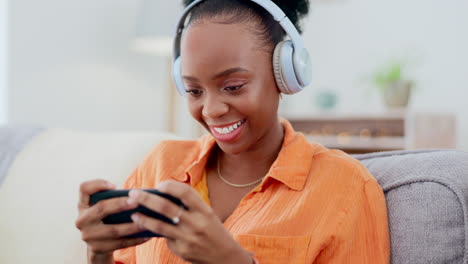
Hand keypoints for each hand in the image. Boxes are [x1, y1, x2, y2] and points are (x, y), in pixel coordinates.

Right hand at [75, 180, 149, 261]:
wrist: (100, 243)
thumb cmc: (108, 218)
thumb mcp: (105, 207)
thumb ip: (115, 199)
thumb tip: (139, 195)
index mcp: (84, 204)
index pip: (84, 188)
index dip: (98, 184)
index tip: (115, 186)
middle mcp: (82, 219)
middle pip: (101, 208)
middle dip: (120, 204)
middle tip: (137, 202)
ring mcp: (87, 235)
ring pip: (113, 230)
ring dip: (132, 226)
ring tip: (147, 222)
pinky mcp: (97, 248)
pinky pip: (119, 243)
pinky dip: (135, 239)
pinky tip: (147, 235)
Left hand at [127, 180, 252, 263]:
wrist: (225, 257)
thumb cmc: (213, 230)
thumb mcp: (207, 215)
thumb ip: (189, 206)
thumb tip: (161, 197)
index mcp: (204, 211)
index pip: (184, 192)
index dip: (169, 186)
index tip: (158, 185)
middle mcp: (196, 224)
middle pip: (166, 208)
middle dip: (146, 199)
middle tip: (133, 194)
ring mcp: (188, 239)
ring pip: (159, 226)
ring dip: (143, 219)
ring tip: (133, 214)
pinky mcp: (181, 250)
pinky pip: (166, 239)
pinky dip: (157, 233)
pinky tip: (150, 230)